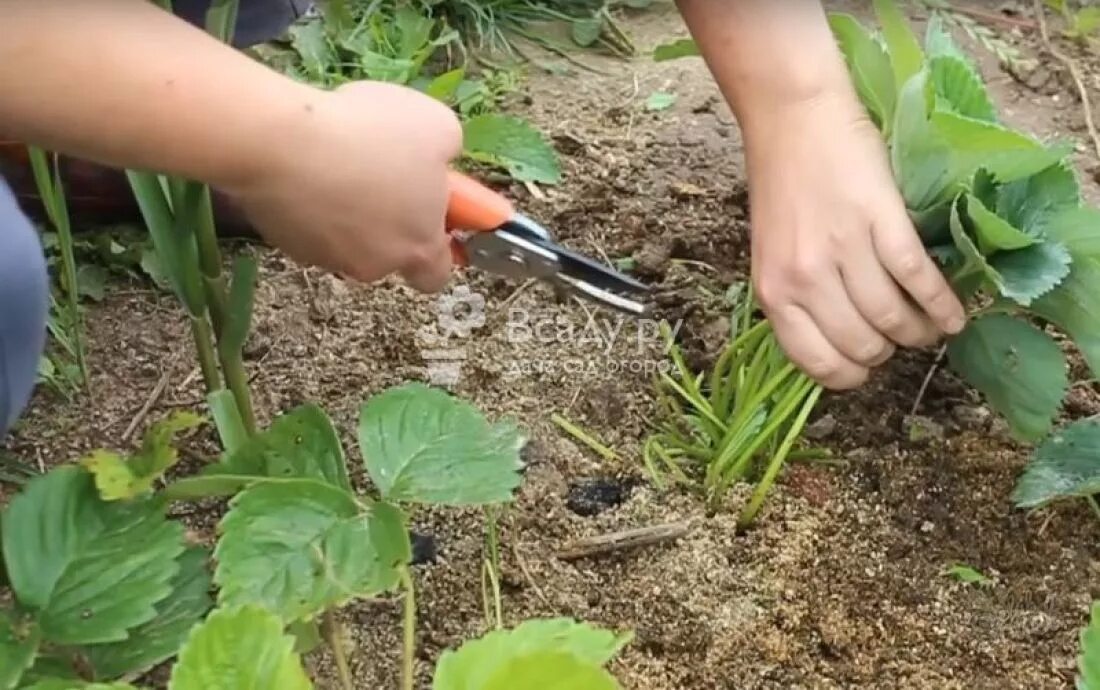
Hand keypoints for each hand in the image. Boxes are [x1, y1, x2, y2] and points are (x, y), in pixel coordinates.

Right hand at [229, 81, 462, 291]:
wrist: (282, 141)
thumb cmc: (373, 134)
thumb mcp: (438, 126)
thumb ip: (447, 152)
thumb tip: (439, 159)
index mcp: (418, 246)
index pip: (436, 274)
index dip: (438, 245)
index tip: (433, 212)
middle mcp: (374, 264)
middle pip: (388, 250)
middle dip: (387, 218)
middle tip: (379, 172)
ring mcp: (325, 256)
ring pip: (344, 236)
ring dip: (344, 205)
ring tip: (335, 156)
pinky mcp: (284, 241)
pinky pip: (305, 221)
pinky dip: (308, 199)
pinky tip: (303, 161)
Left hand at [743, 90, 966, 388]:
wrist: (794, 120)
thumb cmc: (782, 185)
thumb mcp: (771, 254)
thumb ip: (795, 299)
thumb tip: (834, 344)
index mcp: (773, 293)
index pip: (817, 362)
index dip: (849, 374)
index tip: (867, 367)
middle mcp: (804, 279)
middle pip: (861, 344)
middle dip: (887, 351)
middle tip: (901, 339)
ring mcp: (842, 251)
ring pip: (892, 319)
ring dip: (918, 333)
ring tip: (930, 330)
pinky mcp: (881, 221)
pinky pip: (917, 280)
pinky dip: (942, 304)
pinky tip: (954, 315)